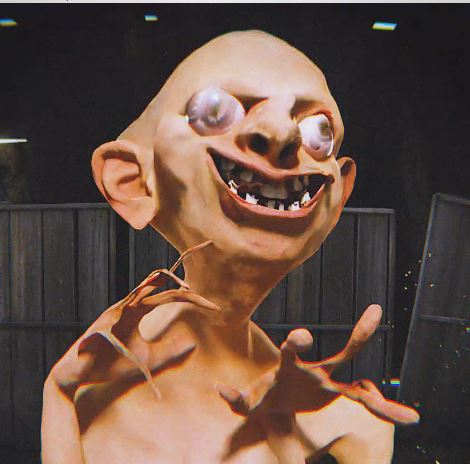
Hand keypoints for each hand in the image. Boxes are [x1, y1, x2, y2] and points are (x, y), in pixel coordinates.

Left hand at [216, 304, 418, 425]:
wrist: (276, 405)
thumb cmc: (262, 398)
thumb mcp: (247, 404)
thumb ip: (234, 398)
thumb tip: (219, 387)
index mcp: (290, 368)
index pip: (294, 350)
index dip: (296, 343)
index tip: (301, 336)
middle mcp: (314, 370)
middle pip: (340, 353)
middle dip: (357, 338)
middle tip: (375, 314)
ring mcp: (328, 382)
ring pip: (359, 372)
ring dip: (381, 375)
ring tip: (403, 375)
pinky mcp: (336, 395)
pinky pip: (364, 402)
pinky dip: (385, 410)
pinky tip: (410, 418)